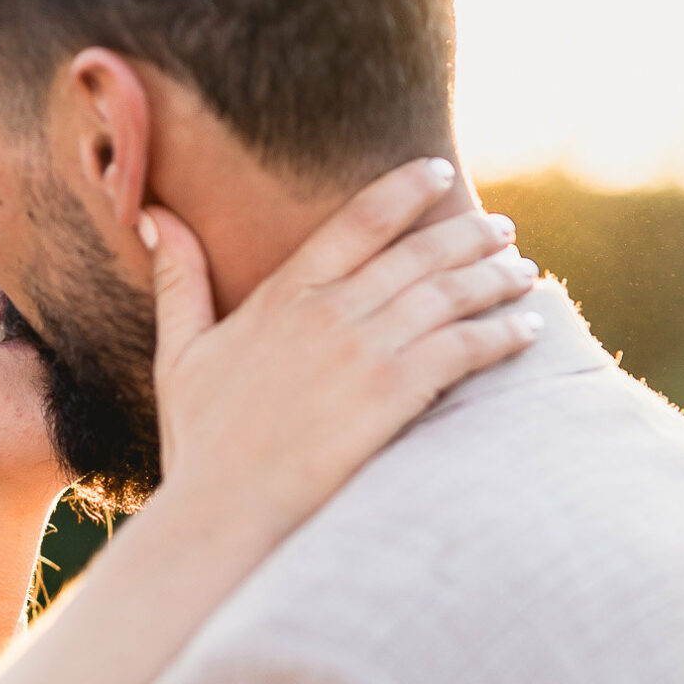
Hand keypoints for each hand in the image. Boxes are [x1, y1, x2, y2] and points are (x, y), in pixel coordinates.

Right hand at [146, 157, 539, 533]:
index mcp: (282, 295)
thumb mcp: (178, 351)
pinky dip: (501, 333)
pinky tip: (527, 327)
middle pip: (417, 254)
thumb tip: (156, 215)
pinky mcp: (391, 395)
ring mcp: (362, 352)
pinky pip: (462, 349)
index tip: (436, 173)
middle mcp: (328, 312)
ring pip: (447, 295)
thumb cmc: (199, 442)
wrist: (222, 511)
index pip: (357, 222)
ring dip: (494, 278)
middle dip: (467, 234)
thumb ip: (178, 279)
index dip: (404, 191)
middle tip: (500, 227)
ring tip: (522, 270)